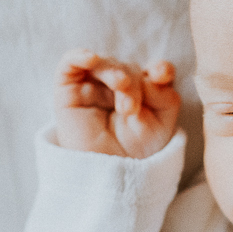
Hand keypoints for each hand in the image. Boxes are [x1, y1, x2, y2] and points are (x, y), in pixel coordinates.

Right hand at [53, 50, 180, 157]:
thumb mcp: (162, 124)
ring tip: (123, 104)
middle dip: (134, 85)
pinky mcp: (68, 92)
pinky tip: (90, 59)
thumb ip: (164, 95)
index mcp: (142, 91)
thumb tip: (151, 76)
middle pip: (128, 68)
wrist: (110, 174)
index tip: (163, 74)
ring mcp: (92, 87)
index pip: (152, 69)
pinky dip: (79, 56)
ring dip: (115, 75)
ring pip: (104, 64)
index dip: (160, 68)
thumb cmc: (136, 151)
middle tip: (131, 110)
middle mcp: (117, 85)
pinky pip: (69, 64)